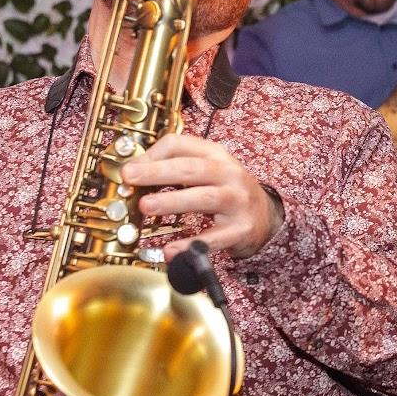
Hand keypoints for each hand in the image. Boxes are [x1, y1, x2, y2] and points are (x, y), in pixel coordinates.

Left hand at [121, 133, 283, 258]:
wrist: (266, 217)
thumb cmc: (228, 192)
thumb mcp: (206, 171)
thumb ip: (176, 167)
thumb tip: (135, 171)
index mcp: (215, 155)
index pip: (181, 145)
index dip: (152, 154)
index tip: (130, 168)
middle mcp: (228, 174)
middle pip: (191, 168)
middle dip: (158, 172)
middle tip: (130, 177)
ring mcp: (237, 201)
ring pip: (204, 198)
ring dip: (173, 201)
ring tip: (145, 206)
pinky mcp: (240, 229)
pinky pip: (214, 237)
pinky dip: (191, 244)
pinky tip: (170, 250)